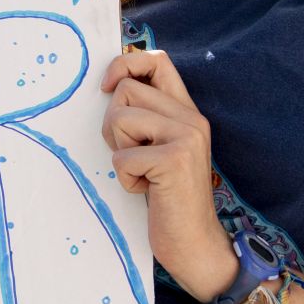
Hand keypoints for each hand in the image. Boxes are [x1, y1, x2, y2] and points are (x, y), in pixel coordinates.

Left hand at [100, 50, 235, 297]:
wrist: (195, 243)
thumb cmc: (168, 197)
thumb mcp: (159, 148)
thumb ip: (146, 116)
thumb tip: (110, 85)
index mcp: (187, 111)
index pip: (157, 60)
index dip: (125, 65)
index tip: (107, 88)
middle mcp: (191, 118)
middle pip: (127, 90)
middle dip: (114, 124)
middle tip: (132, 154)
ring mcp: (186, 136)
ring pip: (120, 118)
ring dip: (119, 151)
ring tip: (142, 172)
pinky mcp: (175, 160)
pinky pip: (122, 157)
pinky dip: (126, 179)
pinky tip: (147, 190)